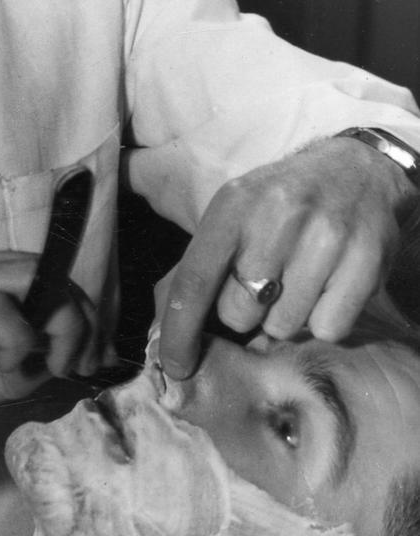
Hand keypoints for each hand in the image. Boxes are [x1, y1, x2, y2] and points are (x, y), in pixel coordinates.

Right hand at [0, 247, 92, 441]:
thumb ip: (7, 362)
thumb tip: (56, 362)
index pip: (35, 272)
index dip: (71, 308)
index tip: (84, 354)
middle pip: (44, 270)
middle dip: (80, 318)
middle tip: (80, 366)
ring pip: (33, 276)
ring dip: (61, 325)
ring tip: (49, 369)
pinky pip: (1, 306)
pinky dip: (21, 339)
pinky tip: (5, 369)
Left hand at [159, 136, 417, 378]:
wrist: (356, 170)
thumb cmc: (280, 203)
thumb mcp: (233, 212)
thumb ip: (202, 263)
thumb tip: (170, 328)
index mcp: (234, 204)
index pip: (194, 281)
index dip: (180, 331)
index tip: (176, 366)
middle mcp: (278, 217)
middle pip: (239, 313)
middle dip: (244, 312)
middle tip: (262, 287)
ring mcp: (326, 237)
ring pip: (284, 326)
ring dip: (285, 317)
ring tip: (296, 282)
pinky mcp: (365, 260)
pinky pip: (328, 328)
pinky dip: (324, 320)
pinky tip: (327, 286)